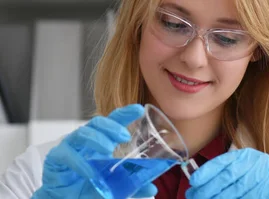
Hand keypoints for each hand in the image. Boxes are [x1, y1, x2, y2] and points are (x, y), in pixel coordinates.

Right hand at [32, 104, 157, 198]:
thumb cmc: (88, 186)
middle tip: (125, 136)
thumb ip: (132, 186)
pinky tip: (90, 172)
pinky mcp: (56, 159)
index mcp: (101, 142)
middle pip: (97, 123)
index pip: (113, 122)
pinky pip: (66, 154)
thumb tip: (152, 188)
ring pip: (82, 133)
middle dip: (112, 126)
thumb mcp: (114, 186)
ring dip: (97, 139)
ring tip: (109, 150)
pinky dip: (79, 162)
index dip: (125, 113)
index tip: (139, 109)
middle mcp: (86, 141)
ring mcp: (70, 147)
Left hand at [185, 148, 268, 198]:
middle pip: (228, 177)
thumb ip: (220, 174)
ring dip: (219, 198)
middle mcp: (256, 163)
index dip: (207, 171)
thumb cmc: (250, 177)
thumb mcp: (237, 170)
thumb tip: (196, 185)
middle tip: (195, 196)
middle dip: (208, 189)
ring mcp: (266, 176)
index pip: (224, 161)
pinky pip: (250, 197)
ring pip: (238, 190)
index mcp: (246, 156)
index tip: (193, 181)